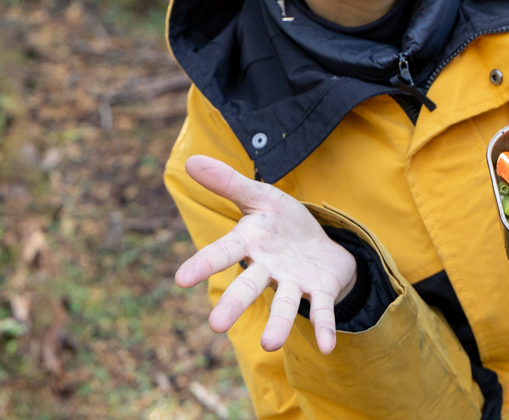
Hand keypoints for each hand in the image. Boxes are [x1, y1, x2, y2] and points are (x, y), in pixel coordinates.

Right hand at [175, 155, 357, 354]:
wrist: (321, 244)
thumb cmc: (284, 223)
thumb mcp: (260, 197)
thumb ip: (229, 183)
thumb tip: (191, 160)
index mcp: (251, 243)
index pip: (224, 252)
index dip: (204, 264)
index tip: (180, 279)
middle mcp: (269, 268)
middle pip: (249, 285)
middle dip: (234, 304)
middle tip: (215, 326)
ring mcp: (294, 282)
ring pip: (285, 303)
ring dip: (280, 323)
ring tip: (270, 345)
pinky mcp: (321, 290)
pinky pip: (322, 310)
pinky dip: (324, 327)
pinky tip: (328, 347)